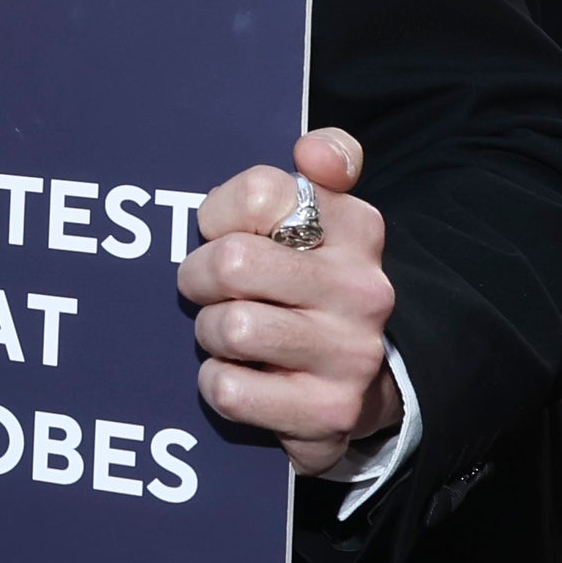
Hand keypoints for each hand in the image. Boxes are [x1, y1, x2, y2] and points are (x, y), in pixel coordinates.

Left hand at [178, 127, 399, 475]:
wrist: (356, 378)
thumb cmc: (308, 280)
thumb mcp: (321, 212)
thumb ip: (326, 159)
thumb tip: (312, 149)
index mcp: (357, 228)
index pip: (258, 193)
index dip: (217, 214)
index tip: (225, 232)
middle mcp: (364, 291)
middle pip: (231, 263)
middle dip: (200, 276)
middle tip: (211, 288)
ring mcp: (351, 355)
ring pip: (229, 328)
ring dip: (210, 332)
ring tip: (231, 332)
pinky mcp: (328, 413)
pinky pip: (230, 388)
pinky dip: (218, 382)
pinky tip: (242, 374)